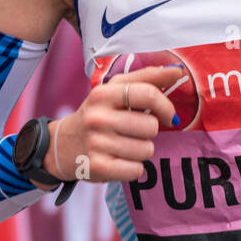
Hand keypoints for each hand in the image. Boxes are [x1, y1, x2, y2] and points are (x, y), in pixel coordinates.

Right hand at [37, 64, 183, 187]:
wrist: (62, 145)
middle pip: (151, 127)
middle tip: (132, 131)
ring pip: (146, 150)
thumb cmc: (97, 114)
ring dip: (141, 150)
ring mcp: (96, 143)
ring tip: (123, 146)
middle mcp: (98, 117)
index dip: (165, 106)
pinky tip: (119, 160)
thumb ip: (147, 78)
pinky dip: (133, 167)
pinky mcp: (98, 167)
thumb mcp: (115, 90)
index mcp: (103, 94)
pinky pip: (137, 170)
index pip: (148, 95)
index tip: (169, 115)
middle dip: (148, 131)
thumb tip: (178, 70)